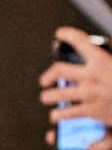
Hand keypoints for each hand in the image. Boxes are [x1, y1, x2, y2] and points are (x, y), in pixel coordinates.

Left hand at [43, 29, 111, 149]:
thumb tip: (104, 50)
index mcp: (103, 60)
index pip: (80, 40)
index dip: (67, 35)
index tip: (61, 33)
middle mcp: (91, 76)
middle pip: (59, 70)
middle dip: (49, 74)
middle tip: (45, 79)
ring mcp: (89, 94)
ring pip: (57, 94)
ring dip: (50, 96)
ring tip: (47, 98)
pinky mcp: (91, 111)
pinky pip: (67, 113)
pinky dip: (59, 116)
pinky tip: (57, 116)